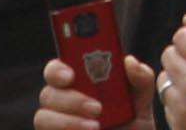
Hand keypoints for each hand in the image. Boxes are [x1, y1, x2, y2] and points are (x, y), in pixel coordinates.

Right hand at [37, 52, 156, 129]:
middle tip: (97, 108)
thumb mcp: (142, 100)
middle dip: (71, 99)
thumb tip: (130, 61)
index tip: (70, 75)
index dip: (58, 69)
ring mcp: (57, 123)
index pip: (57, 68)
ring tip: (96, 127)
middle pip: (48, 93)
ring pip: (43, 117)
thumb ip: (141, 77)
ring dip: (68, 121)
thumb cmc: (132, 122)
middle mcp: (63, 101)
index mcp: (79, 82)